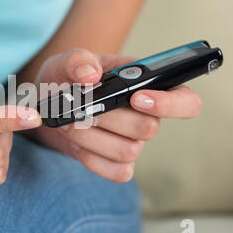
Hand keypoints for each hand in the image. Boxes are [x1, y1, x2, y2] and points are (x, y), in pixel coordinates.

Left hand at [34, 49, 201, 182]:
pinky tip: (78, 144)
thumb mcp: (64, 62)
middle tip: (80, 109)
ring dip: (93, 138)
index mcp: (145, 85)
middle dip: (108, 119)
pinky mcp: (118, 163)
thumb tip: (90, 75)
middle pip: (148, 129)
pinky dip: (92, 159)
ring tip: (71, 124)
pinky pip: (119, 172)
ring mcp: (133, 142)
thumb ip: (77, 60)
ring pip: (129, 151)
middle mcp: (146, 115)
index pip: (185, 100)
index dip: (170, 104)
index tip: (137, 98)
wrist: (47, 109)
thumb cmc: (63, 80)